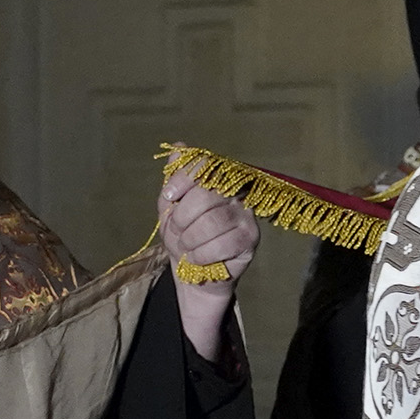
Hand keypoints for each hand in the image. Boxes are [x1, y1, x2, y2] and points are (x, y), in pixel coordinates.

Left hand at [160, 166, 257, 363]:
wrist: (193, 272)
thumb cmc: (184, 236)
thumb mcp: (170, 208)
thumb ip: (174, 179)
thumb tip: (177, 146)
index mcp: (216, 179)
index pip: (204, 164)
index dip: (183, 178)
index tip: (168, 197)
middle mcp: (235, 191)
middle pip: (205, 194)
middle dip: (182, 217)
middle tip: (177, 231)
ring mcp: (246, 214)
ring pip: (213, 221)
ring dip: (190, 239)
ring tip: (187, 247)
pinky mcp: (251, 237)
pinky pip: (223, 243)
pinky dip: (202, 254)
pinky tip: (198, 258)